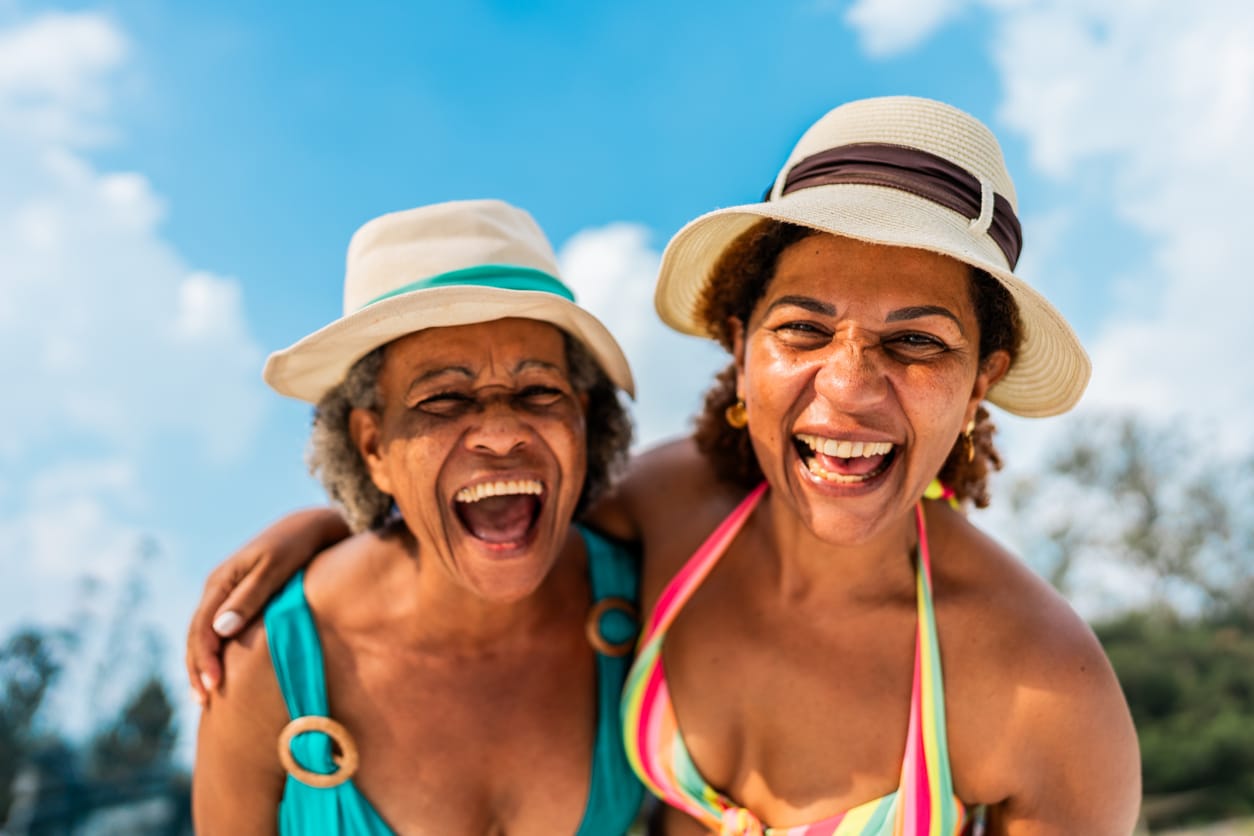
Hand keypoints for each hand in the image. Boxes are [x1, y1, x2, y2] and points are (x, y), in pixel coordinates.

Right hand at [186, 507, 350, 703]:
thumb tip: (221, 631)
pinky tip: (225, 673)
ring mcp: (228, 594)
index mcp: (221, 582)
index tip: (213, 687)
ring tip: (207, 696)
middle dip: (198, 668)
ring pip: (206, 635)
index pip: (201, 628)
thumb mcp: (275, 568)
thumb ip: (250, 597)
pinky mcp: (243, 599)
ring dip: (203, 664)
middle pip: (197, 635)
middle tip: (205, 701)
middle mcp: (218, 589)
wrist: (312, 526)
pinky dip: (219, 653)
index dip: (204, 659)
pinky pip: (221, 631)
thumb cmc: (297, 545)